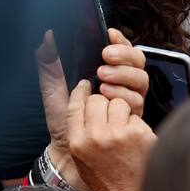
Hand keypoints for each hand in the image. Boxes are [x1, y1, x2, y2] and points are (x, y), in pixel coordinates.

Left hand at [36, 28, 148, 189]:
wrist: (66, 157)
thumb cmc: (61, 124)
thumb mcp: (53, 92)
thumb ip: (52, 65)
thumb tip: (48, 36)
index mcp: (108, 74)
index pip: (122, 50)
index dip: (120, 40)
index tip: (109, 34)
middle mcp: (122, 84)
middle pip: (138, 61)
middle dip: (124, 55)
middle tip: (105, 57)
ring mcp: (129, 100)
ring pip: (141, 79)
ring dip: (124, 75)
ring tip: (103, 80)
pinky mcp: (133, 118)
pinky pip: (138, 101)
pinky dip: (125, 96)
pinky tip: (108, 97)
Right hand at [67, 80, 154, 190]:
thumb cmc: (104, 175)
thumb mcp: (82, 155)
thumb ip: (80, 129)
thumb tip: (84, 99)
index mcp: (77, 142)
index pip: (75, 106)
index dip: (80, 91)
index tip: (85, 84)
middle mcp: (96, 137)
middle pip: (97, 99)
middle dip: (104, 104)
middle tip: (110, 117)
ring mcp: (118, 134)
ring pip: (118, 102)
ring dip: (122, 112)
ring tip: (123, 129)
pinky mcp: (138, 133)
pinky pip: (135, 115)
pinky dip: (136, 124)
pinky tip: (135, 139)